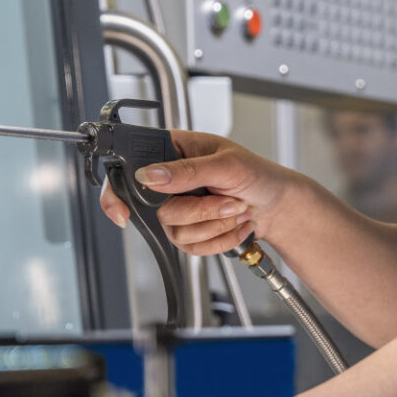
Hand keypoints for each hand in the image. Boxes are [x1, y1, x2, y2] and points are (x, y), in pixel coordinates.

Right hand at [98, 130, 314, 256]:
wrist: (279, 206)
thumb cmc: (259, 174)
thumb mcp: (226, 164)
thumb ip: (187, 170)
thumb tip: (150, 175)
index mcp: (172, 150)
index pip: (129, 168)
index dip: (118, 192)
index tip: (124, 212)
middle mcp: (170, 180)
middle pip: (155, 209)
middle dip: (198, 211)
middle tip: (228, 201)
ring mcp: (178, 208)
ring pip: (174, 231)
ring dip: (214, 225)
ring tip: (236, 208)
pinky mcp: (189, 231)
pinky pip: (190, 247)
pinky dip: (219, 239)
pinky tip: (235, 224)